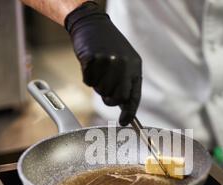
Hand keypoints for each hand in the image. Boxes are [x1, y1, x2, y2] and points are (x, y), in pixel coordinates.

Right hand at [65, 1, 141, 125]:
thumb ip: (127, 82)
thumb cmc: (109, 46)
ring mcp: (108, 62)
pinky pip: (88, 82)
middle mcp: (124, 65)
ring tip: (99, 68)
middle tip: (104, 86)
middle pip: (116, 98)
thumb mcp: (126, 61)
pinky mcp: (93, 59)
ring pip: (101, 91)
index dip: (129, 112)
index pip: (134, 96)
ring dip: (97, 85)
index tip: (124, 122)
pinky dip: (87, 77)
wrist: (93, 25)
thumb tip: (125, 107)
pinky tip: (91, 63)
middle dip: (109, 98)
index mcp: (135, 66)